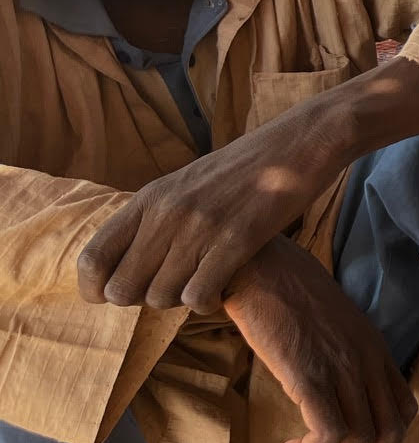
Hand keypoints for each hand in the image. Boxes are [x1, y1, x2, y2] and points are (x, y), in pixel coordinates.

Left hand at [76, 59, 418, 314]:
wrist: (303, 141)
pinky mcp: (237, 240)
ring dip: (179, 300)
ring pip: (161, 298)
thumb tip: (127, 261)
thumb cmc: (248, 165)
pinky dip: (207, 302)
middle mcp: (167, 213)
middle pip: (123, 289)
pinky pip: (199, 296)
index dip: (96, 288)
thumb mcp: (189, 181)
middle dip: (144, 299)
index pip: (92, 259)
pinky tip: (223, 287)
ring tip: (202, 283)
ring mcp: (201, 227)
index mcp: (150, 197)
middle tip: (173, 286)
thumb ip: (157, 215)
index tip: (118, 294)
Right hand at [224, 238, 415, 442]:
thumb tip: (331, 397)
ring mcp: (341, 366)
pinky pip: (330, 432)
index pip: (404, 411)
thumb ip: (340, 357)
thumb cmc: (284, 296)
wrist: (258, 267)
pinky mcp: (309, 373)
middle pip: (390, 435)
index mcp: (375, 350)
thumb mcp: (329, 327)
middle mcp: (367, 360)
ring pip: (362, 440)